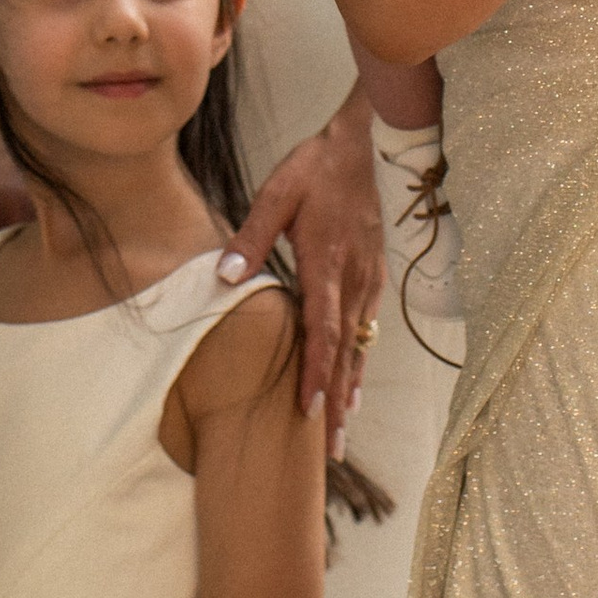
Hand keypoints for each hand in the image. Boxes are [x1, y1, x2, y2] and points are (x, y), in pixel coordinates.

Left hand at [217, 96, 385, 447]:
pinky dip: (357, 364)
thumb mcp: (278, 193)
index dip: (316, 374)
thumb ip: (251, 236)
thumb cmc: (317, 167)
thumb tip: (225, 276)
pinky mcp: (372, 277)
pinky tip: (352, 387)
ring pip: (358, 348)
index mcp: (327, 264)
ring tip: (340, 433)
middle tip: (329, 451)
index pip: (323, 331)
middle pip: (345, 354)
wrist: (368, 145)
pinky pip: (365, 332)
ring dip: (348, 391)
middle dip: (337, 404)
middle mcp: (353, 281)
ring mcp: (368, 281)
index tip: (309, 413)